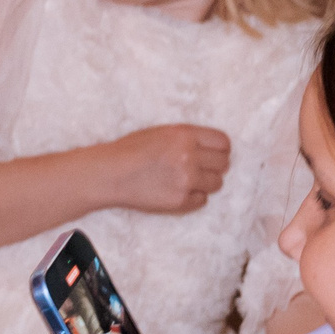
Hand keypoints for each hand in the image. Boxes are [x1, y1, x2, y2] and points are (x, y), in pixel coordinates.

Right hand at [105, 124, 231, 213]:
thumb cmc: (131, 150)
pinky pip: (202, 200)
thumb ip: (188, 137)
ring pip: (217, 184)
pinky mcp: (180, 201)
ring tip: (187, 180)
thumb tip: (214, 149)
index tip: (214, 154)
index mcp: (185, 135)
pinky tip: (177, 191)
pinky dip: (193, 197)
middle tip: (200, 168)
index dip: (221, 149)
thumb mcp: (161, 132)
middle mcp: (189, 156)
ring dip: (206, 183)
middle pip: (223, 164)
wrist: (110, 173)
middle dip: (214, 166)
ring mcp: (186, 180)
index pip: (223, 143)